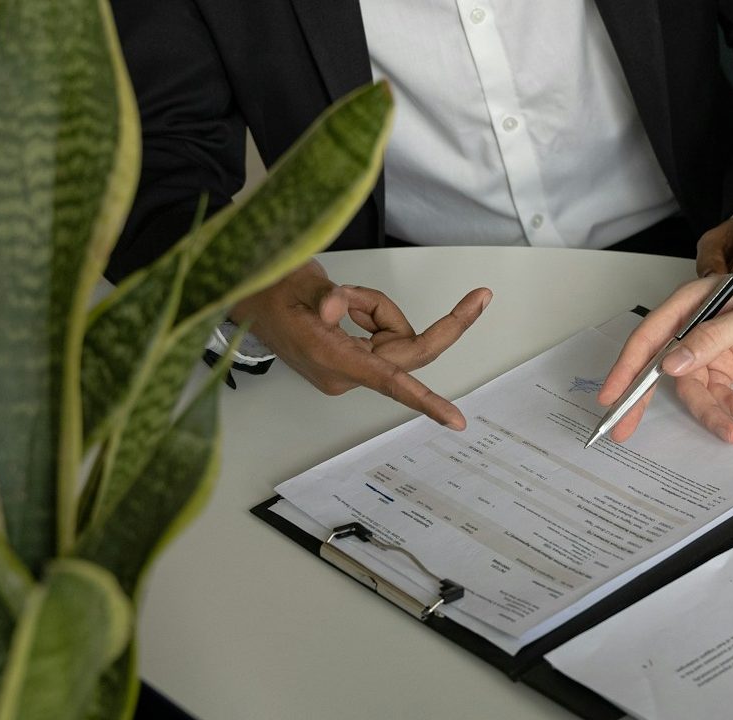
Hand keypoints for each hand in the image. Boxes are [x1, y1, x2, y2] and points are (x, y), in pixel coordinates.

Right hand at [229, 260, 490, 427]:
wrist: (251, 298)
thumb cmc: (274, 292)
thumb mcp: (298, 286)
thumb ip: (325, 296)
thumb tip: (338, 306)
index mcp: (333, 361)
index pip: (391, 381)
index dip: (426, 401)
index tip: (456, 420)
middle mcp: (348, 372)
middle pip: (408, 348)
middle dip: (434, 320)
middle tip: (481, 295)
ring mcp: (352, 367)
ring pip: (396, 334)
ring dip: (375, 308)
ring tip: (338, 295)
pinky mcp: (355, 359)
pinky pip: (384, 332)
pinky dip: (370, 313)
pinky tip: (340, 304)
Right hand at [597, 269, 732, 442]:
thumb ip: (715, 336)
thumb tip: (673, 363)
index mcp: (695, 302)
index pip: (650, 335)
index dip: (626, 366)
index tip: (610, 395)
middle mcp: (698, 328)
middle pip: (660, 369)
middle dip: (644, 400)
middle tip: (624, 431)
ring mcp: (715, 352)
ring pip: (695, 391)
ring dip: (710, 414)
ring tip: (731, 431)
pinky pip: (722, 398)